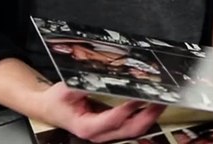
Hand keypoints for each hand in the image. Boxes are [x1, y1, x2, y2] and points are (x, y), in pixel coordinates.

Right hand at [32, 82, 163, 142]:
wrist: (51, 109)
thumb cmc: (57, 101)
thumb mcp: (65, 90)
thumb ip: (81, 85)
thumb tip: (97, 77)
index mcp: (87, 127)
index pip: (114, 119)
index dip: (128, 109)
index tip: (140, 96)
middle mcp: (99, 134)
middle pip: (130, 129)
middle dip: (148, 115)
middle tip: (161, 99)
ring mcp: (107, 133)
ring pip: (134, 130)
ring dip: (150, 116)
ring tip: (162, 100)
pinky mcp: (112, 129)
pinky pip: (132, 125)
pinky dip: (144, 115)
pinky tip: (152, 104)